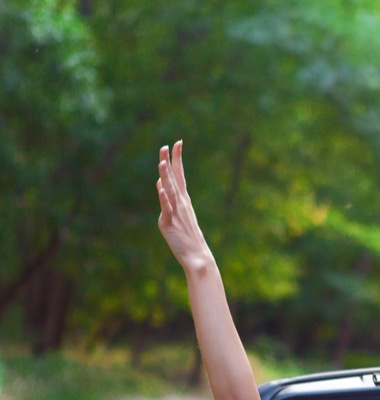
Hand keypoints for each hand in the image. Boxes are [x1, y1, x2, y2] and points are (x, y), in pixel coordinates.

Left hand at [156, 140, 210, 268]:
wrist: (198, 257)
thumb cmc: (188, 237)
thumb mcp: (177, 214)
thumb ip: (168, 198)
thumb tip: (160, 183)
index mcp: (183, 200)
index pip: (180, 175)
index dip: (178, 159)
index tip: (178, 142)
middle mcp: (180, 203)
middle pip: (175, 178)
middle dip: (172, 161)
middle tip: (170, 144)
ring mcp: (175, 212)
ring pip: (170, 190)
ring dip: (166, 176)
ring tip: (162, 161)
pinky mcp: (169, 223)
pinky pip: (166, 208)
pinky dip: (163, 197)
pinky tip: (160, 187)